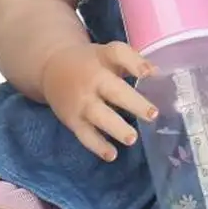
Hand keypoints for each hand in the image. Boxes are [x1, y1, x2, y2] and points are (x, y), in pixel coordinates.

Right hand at [41, 42, 158, 160]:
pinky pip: (85, 135)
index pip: (118, 55)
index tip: (150, 73)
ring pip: (99, 116)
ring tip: (132, 138)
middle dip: (134, 103)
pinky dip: (97, 146)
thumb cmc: (90, 62)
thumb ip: (132, 61)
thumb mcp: (108, 53)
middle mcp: (91, 81)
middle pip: (114, 91)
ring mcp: (81, 102)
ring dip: (116, 128)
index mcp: (102, 59)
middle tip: (153, 114)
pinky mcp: (72, 120)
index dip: (135, 63)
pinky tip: (112, 155)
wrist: (51, 68)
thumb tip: (155, 73)